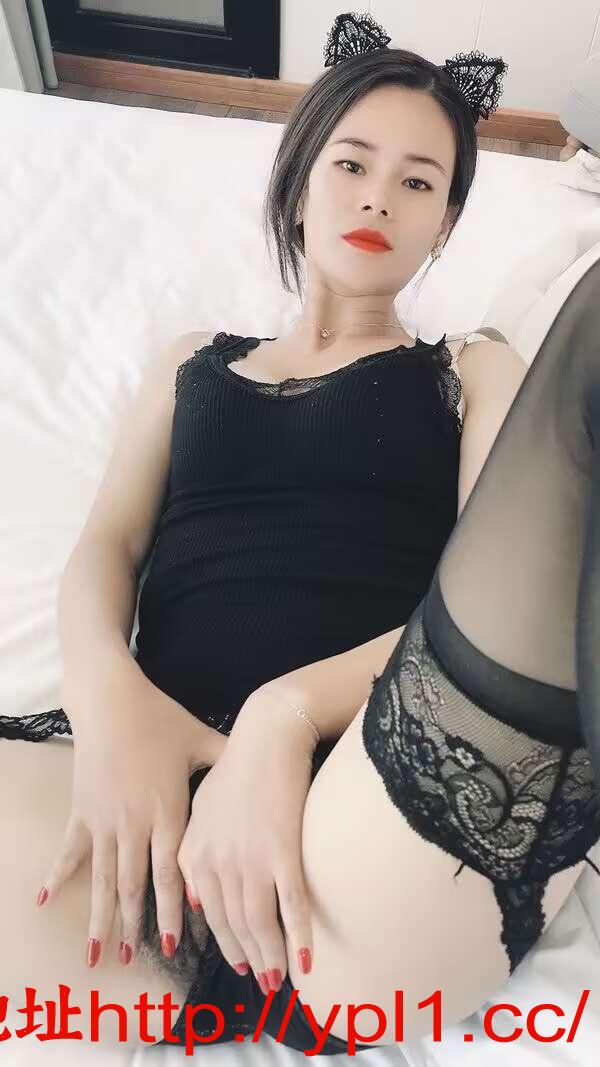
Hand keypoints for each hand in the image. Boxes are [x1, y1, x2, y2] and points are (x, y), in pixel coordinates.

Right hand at [39, 664, 225, 968]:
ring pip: (102, 877)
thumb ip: (229, 762)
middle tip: (136, 961)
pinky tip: (44, 899)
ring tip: (97, 950)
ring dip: (100, 915)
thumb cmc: (160, 718)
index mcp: (167, 811)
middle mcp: (134, 823)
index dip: (174, 910)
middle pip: (134, 884)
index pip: (172, 872)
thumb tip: (265, 769)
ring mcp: (104, 819)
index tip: (176, 945)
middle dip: (136, 925)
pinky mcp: (82, 809)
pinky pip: (70, 849)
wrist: (111, 698)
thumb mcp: (202, 740)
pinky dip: (57, 874)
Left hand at [177, 686, 317, 992]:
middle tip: (262, 981)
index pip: (208, 913)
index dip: (226, 942)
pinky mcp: (282, 851)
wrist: (268, 735)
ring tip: (281, 978)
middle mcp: (217, 862)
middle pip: (233, 924)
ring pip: (259, 922)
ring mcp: (250, 859)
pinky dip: (299, 935)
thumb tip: (197, 898)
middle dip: (248, 957)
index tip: (239, 961)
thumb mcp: (202, 807)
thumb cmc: (238, 765)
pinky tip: (307, 957)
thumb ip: (194, 854)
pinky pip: (291, 904)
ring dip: (271, 956)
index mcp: (194, 853)